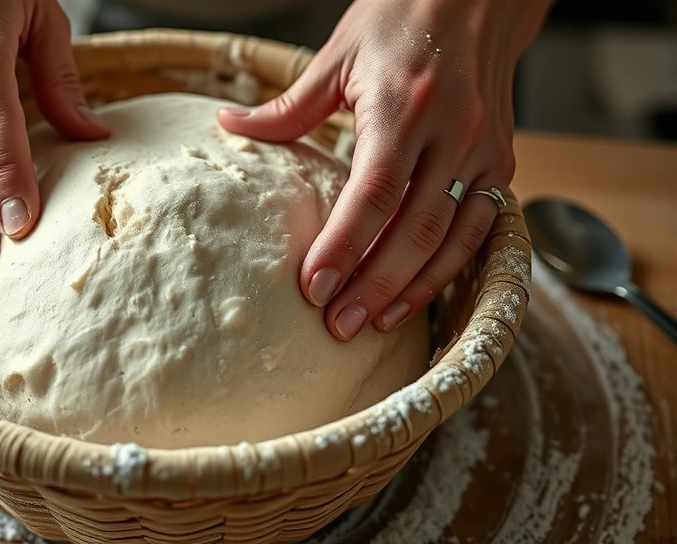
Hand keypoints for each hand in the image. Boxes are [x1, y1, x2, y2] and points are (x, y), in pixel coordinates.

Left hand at [218, 0, 550, 339]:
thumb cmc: (401, 18)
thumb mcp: (338, 55)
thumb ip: (288, 106)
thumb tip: (229, 126)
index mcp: (402, 106)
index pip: (373, 193)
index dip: (344, 246)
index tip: (313, 288)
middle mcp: (451, 132)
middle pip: (414, 228)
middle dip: (374, 284)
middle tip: (337, 324)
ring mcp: (483, 149)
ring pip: (452, 238)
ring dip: (411, 288)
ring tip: (371, 324)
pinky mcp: (501, 161)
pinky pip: (479, 229)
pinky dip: (447, 269)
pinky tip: (414, 297)